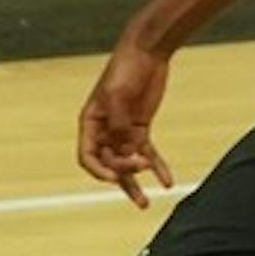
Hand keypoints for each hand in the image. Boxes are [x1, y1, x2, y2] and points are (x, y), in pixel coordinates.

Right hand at [78, 37, 174, 205]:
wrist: (147, 52)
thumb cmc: (125, 69)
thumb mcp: (118, 95)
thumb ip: (119, 123)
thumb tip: (124, 147)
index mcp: (90, 122)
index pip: (87, 157)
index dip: (99, 171)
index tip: (114, 178)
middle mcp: (104, 130)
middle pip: (109, 162)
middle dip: (124, 170)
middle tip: (141, 166)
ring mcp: (123, 131)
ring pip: (127, 164)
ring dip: (136, 182)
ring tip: (146, 203)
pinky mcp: (141, 128)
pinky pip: (147, 153)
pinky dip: (157, 168)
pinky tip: (166, 182)